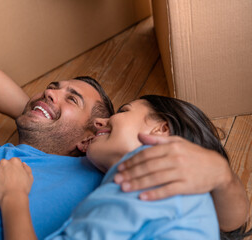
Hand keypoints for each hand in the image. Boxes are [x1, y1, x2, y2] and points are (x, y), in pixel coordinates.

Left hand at [0, 158, 33, 203]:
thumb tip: (23, 164)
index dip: (14, 168)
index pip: (14, 161)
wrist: (12, 197)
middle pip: (4, 163)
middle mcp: (4, 162)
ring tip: (0, 182)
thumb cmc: (22, 188)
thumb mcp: (30, 177)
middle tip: (7, 179)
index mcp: (15, 161)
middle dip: (5, 169)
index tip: (14, 174)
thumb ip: (27, 168)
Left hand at [114, 133, 232, 200]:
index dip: (132, 161)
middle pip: (148, 166)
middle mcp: (175, 158)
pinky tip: (143, 197)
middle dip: (131, 173)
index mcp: (171, 147)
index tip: (120, 167)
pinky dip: (155, 194)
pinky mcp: (188, 186)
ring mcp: (182, 172)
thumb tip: (139, 135)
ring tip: (124, 188)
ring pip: (155, 178)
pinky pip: (168, 190)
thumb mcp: (177, 142)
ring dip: (138, 183)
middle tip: (117, 179)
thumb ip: (157, 140)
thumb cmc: (193, 154)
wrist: (217, 168)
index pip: (146, 154)